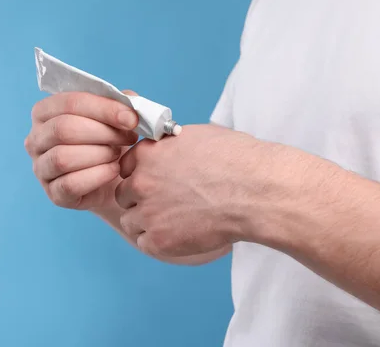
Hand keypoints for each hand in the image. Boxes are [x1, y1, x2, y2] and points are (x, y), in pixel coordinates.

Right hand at [25, 92, 138, 210]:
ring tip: (118, 154)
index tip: (131, 119)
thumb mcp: (116, 117)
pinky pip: (70, 184)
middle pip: (63, 129)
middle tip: (128, 138)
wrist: (114, 180)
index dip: (103, 109)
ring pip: (63, 157)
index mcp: (45, 112)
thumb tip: (129, 103)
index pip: (69, 103)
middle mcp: (35, 139)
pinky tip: (114, 170)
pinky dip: (97, 176)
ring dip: (99, 154)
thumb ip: (121, 104)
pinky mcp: (53, 193)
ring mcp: (40, 168)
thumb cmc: (110, 141)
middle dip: (102, 132)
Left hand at [115, 124, 270, 257]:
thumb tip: (167, 149)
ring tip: (174, 222)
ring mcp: (148, 212)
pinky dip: (158, 242)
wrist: (256, 192)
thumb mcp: (197, 137)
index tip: (153, 182)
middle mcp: (141, 182)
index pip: (125, 167)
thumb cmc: (236, 161)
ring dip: (146, 222)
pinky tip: (178, 235)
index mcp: (148, 154)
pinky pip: (143, 243)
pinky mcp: (159, 240)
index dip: (139, 175)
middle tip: (164, 204)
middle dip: (139, 199)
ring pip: (130, 221)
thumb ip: (171, 146)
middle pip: (123, 195)